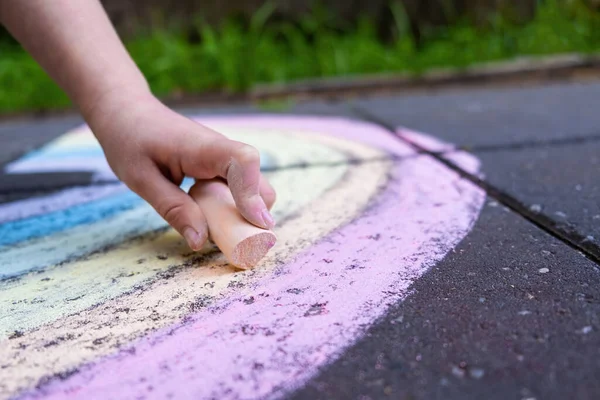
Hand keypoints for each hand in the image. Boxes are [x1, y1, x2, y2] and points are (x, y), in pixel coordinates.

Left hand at [85, 90, 275, 250]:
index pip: (244, 162)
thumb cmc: (130, 140)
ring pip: (252, 187)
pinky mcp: (219, 165)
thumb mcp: (142, 180)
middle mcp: (222, 150)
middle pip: (258, 181)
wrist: (127, 111)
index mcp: (203, 147)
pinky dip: (231, 207)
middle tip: (237, 241)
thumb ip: (174, 209)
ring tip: (220, 232)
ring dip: (243, 212)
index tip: (256, 223)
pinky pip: (237, 188)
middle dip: (255, 213)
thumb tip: (201, 242)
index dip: (253, 193)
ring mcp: (223, 158)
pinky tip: (210, 219)